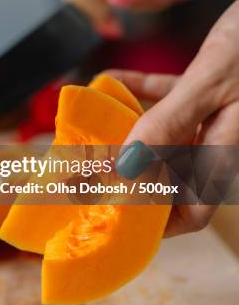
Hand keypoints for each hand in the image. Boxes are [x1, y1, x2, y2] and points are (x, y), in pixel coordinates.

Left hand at [102, 0, 238, 235]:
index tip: (108, 218)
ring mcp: (214, 113)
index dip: (153, 223)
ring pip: (162, 135)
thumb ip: (170, 123)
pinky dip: (139, 91)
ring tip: (87, 130)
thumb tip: (125, 168)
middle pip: (167, 173)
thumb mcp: (213, 82)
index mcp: (226, 152)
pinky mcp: (209, 85)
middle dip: (125, 175)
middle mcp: (219, 139)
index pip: (191, 210)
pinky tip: (110, 81)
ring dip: (125, 131)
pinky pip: (167, 98)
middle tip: (81, 172)